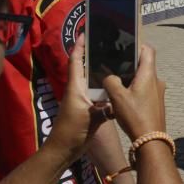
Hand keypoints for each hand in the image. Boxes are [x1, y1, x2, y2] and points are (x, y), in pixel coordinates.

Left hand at [48, 34, 108, 157]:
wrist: (64, 150)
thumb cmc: (72, 132)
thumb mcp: (89, 119)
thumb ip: (104, 110)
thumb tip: (120, 102)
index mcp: (75, 87)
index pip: (76, 62)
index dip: (79, 47)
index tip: (85, 33)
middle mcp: (79, 90)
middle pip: (86, 67)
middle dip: (93, 54)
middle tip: (108, 43)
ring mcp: (84, 99)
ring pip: (94, 80)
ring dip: (102, 70)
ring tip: (118, 60)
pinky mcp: (90, 108)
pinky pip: (100, 93)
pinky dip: (107, 87)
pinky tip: (119, 85)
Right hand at [102, 43, 166, 140]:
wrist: (151, 140)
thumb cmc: (135, 115)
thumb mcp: (117, 97)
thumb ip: (110, 81)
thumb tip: (110, 77)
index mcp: (149, 74)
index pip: (148, 50)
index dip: (138, 44)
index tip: (125, 45)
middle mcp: (157, 80)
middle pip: (145, 64)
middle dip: (130, 63)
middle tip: (115, 64)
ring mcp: (158, 92)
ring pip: (144, 78)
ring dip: (132, 78)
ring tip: (116, 81)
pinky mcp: (156, 103)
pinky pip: (145, 90)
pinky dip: (135, 89)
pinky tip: (123, 97)